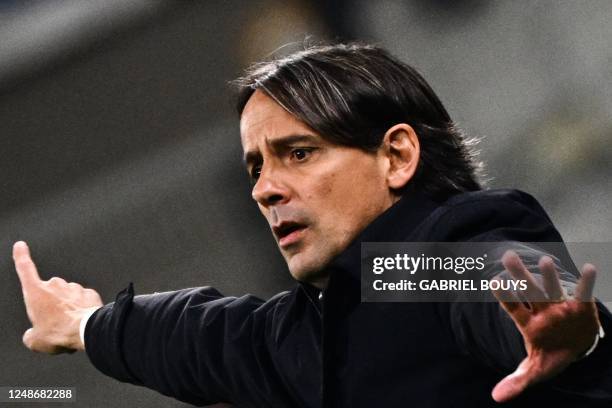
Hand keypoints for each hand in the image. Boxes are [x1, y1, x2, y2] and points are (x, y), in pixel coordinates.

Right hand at [13, 241, 103, 353]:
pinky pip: (83, 300)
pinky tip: (82, 320)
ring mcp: (73, 287)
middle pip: (49, 291)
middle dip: (51, 304)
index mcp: (36, 292)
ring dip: (67, 307)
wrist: (85, 331)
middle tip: (55, 323)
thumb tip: (33, 334)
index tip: (21, 246)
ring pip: (67, 296)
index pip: (25, 269)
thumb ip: (30, 334)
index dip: (21, 257)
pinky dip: (82, 308)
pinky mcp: (89, 293)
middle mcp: (55, 285)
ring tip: (70, 325)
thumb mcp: (34, 340)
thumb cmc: (57, 333)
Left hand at [490, 250, 600, 402]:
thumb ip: (517, 380)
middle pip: (528, 291)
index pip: (513, 307)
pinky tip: (590, 268)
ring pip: (552, 289)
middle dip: (519, 275)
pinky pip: (584, 294)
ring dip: (548, 276)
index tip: (494, 282)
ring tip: (544, 261)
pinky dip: (587, 282)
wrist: (576, 348)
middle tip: (508, 257)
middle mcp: (541, 311)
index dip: (504, 295)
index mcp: (527, 323)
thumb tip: (496, 398)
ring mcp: (560, 307)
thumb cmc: (551, 354)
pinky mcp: (581, 307)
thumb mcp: (535, 370)